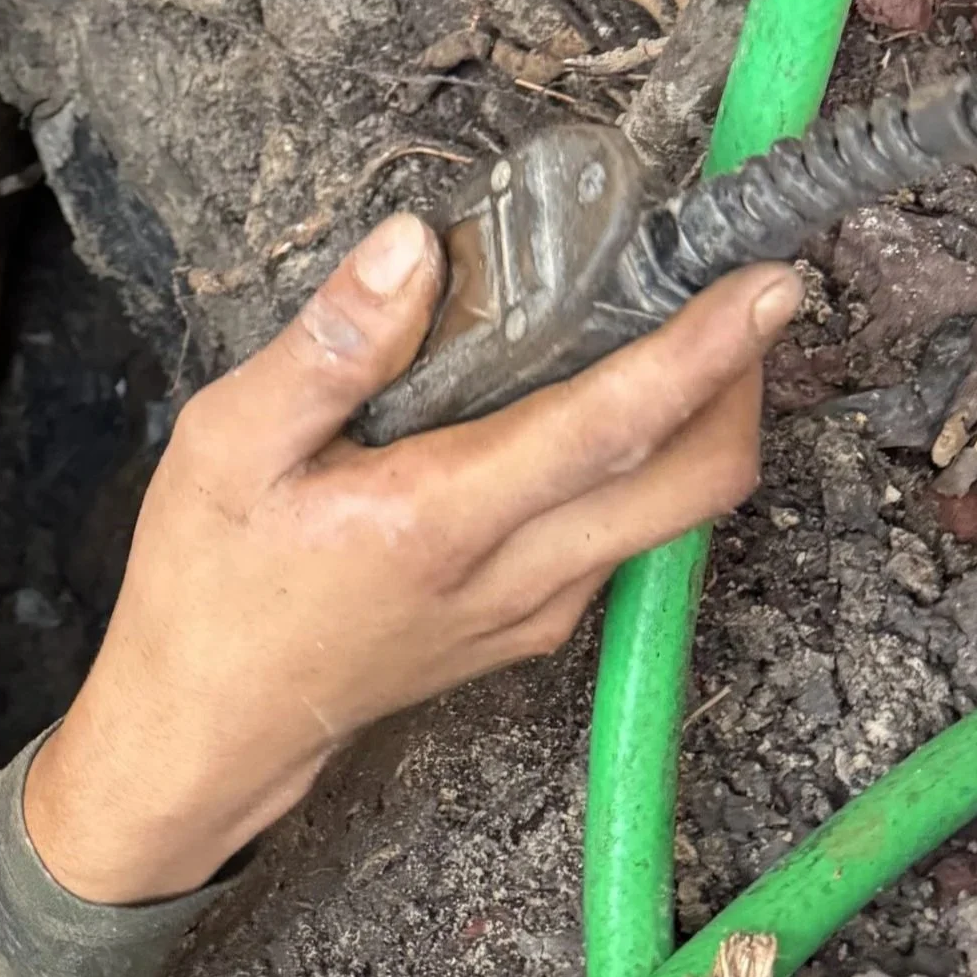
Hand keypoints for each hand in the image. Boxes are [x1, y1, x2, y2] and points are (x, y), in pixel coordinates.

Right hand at [24, 212, 800, 904]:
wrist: (206, 732)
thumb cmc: (206, 585)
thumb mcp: (225, 445)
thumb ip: (329, 347)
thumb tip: (413, 244)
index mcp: (441, 521)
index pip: (611, 428)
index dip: (705, 352)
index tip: (770, 281)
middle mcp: (516, 577)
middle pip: (694, 484)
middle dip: (743, 383)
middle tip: (738, 293)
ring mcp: (534, 613)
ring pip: (670, 516)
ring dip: (700, 423)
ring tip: (672, 331)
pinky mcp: (529, 629)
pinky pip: (623, 539)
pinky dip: (643, 467)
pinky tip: (591, 413)